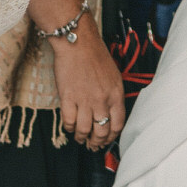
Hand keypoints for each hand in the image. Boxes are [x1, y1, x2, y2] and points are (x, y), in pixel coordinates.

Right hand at [49, 24, 126, 149]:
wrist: (77, 42)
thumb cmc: (95, 55)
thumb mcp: (113, 75)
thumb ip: (112, 94)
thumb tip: (108, 112)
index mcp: (116, 93)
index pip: (118, 124)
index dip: (112, 136)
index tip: (107, 139)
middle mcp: (102, 100)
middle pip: (101, 131)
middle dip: (97, 142)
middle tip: (92, 144)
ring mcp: (85, 100)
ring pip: (84, 130)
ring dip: (81, 137)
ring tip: (79, 137)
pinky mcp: (68, 98)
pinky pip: (68, 121)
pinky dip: (68, 128)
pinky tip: (69, 127)